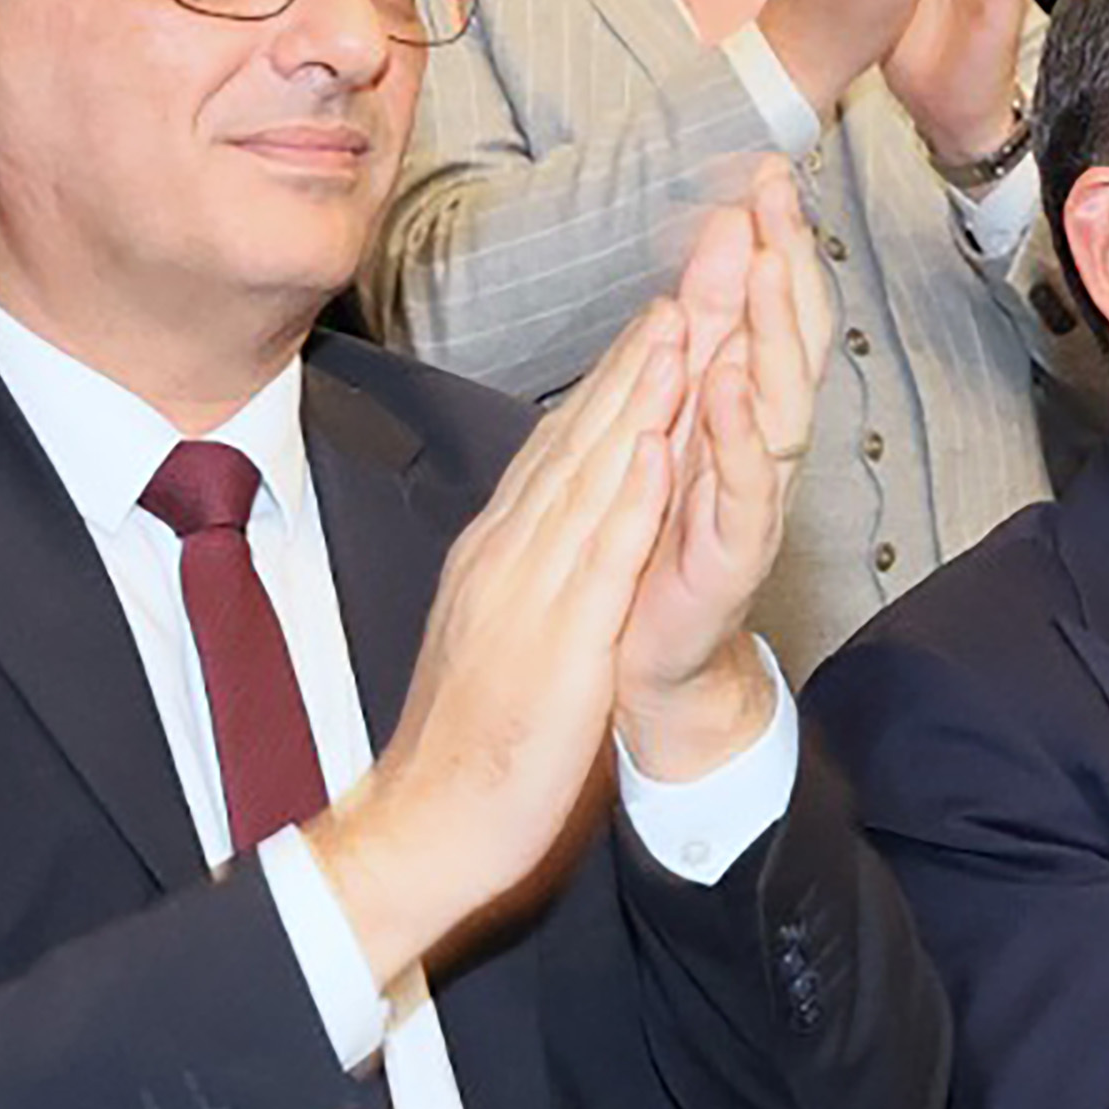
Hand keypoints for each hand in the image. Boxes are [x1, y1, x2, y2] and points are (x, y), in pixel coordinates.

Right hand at [307, 298, 697, 981]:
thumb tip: (537, 545)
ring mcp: (527, 595)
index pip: (559, 453)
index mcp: (497, 559)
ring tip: (682, 325)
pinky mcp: (554, 644)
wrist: (423, 827)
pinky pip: (597, 559)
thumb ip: (517, 584)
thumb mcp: (491, 640)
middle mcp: (508, 559)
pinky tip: (657, 444)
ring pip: (589, 477)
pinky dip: (628, 495)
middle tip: (685, 281)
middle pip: (577, 441)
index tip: (654, 321)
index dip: (612, 382)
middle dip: (635, 360)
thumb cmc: (465, 750)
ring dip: (637, 399)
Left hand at [617, 170, 817, 771]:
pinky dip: (734, 432)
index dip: (767, 244)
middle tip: (775, 194)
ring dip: (771, 328)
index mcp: (736, 414)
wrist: (651, 659)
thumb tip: (700, 267)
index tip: (759, 173)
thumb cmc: (659, 549)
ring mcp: (751, 495)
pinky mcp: (734, 549)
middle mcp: (756, 446)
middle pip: (785, 339)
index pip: (762, 313)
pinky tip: (726, 383)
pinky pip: (744, 484)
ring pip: (778, 399)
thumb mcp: (669, 432)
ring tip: (763, 264)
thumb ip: (689, 355)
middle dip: (781, 262)